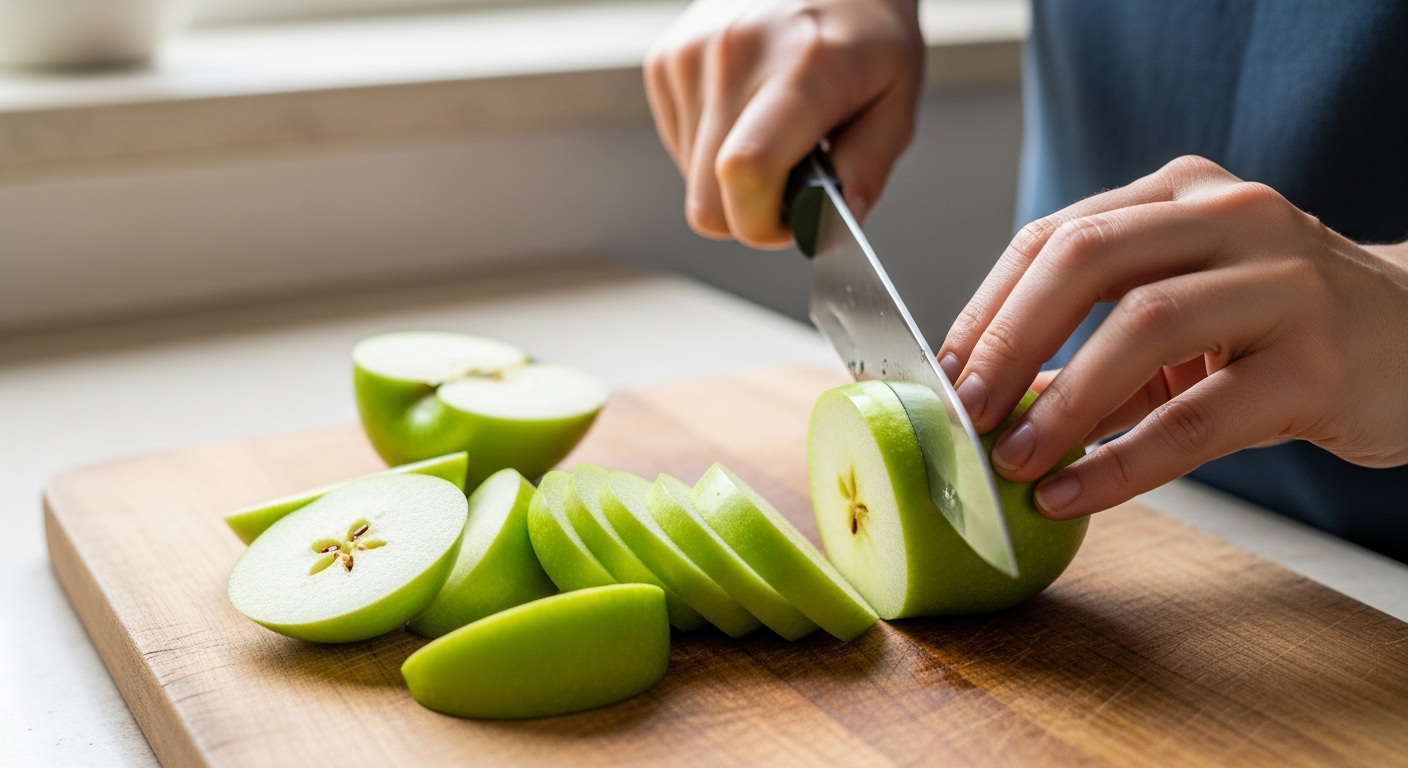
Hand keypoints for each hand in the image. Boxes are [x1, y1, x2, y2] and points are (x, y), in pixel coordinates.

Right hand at [644, 0, 923, 246]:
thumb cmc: (865, 28)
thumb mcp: (898, 97)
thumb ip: (867, 169)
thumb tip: (827, 228)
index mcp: (802, 69)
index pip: (746, 171)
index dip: (764, 223)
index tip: (794, 219)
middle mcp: (734, 57)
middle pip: (708, 201)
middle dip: (751, 213)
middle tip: (793, 182)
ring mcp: (691, 56)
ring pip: (691, 182)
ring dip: (732, 179)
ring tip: (773, 129)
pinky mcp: (665, 60)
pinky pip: (678, 147)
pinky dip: (711, 148)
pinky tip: (746, 111)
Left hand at [937, 155, 1407, 518]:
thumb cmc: (1282, 329)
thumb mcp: (1183, 314)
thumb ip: (1091, 347)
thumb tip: (990, 401)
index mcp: (1181, 196)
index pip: (1055, 235)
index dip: (988, 306)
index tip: (942, 370)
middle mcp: (1232, 218)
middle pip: (1086, 259)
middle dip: (1008, 340)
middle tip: (964, 410)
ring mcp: (1283, 284)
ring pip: (1142, 327)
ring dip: (1061, 404)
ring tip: (1010, 461)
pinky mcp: (1318, 364)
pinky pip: (1198, 418)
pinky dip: (1122, 462)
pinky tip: (1073, 494)